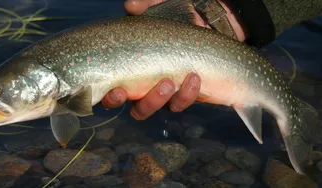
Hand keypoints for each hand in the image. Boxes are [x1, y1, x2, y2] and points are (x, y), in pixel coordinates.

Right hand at [102, 0, 245, 119]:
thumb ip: (146, 5)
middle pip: (137, 109)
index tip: (117, 90)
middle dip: (139, 103)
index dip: (111, 97)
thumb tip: (130, 6)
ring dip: (158, 100)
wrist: (210, 19)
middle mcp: (146, 85)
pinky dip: (186, 94)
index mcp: (133, 66)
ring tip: (168, 82)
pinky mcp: (185, 93)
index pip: (114, 89)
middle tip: (144, 92)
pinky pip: (180, 102)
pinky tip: (193, 78)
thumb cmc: (181, 13)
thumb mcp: (163, 6)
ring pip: (157, 108)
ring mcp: (166, 91)